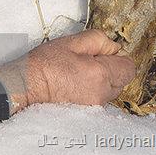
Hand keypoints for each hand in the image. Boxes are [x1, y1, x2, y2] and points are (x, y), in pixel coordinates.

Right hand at [0, 29, 135, 113]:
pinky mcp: (86, 114)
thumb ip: (99, 40)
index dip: (119, 57)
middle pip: (122, 80)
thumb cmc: (45, 64)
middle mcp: (101, 94)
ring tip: (80, 73)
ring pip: (111, 90)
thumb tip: (114, 48)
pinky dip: (94, 91)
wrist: (26, 87)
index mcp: (100, 74)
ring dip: (103, 80)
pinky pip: (100, 99)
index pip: (129, 67)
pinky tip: (77, 85)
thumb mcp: (72, 42)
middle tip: (88, 62)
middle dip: (112, 68)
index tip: (104, 53)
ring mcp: (94, 107)